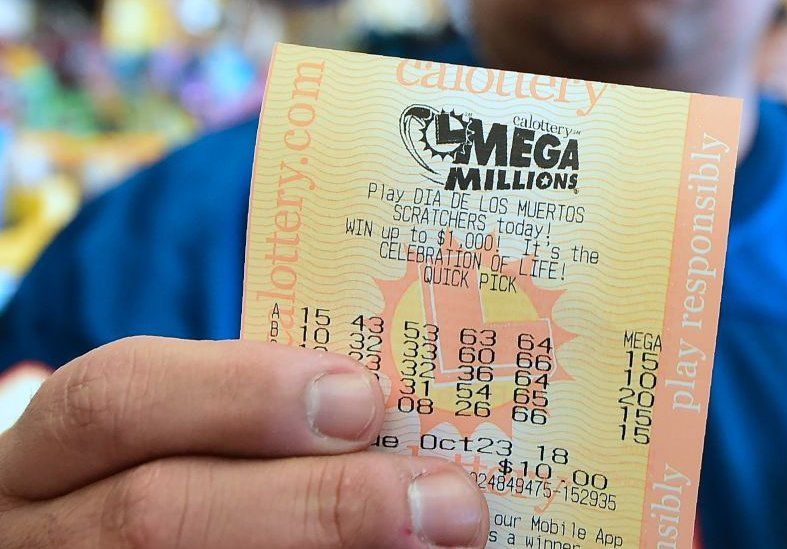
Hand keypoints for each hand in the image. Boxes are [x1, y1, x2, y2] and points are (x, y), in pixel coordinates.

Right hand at [0, 337, 487, 547]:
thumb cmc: (169, 478)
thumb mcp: (175, 441)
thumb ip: (252, 426)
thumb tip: (393, 420)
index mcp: (57, 451)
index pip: (119, 398)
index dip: (244, 392)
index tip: (365, 398)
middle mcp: (43, 532)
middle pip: (155, 514)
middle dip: (319, 502)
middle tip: (446, 500)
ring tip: (442, 544)